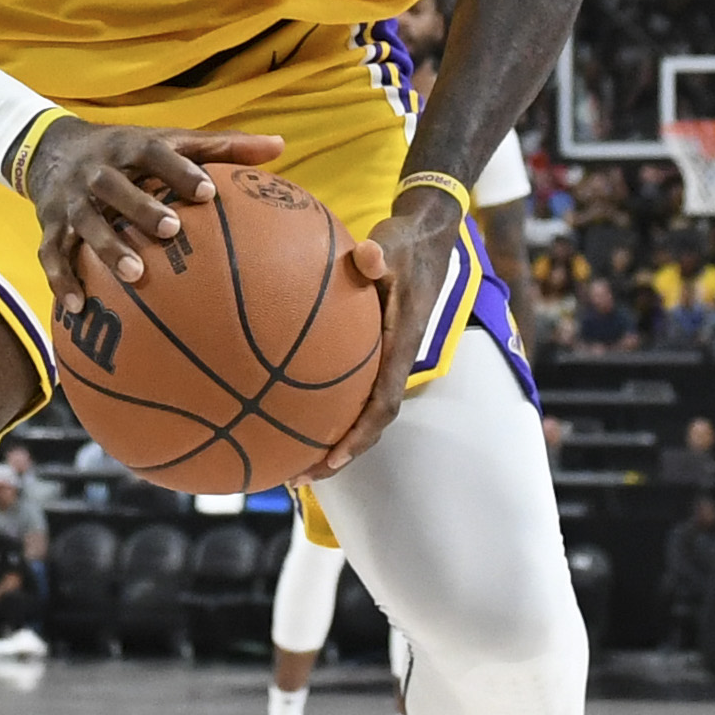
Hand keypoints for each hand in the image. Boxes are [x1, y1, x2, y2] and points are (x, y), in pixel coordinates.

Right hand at [22, 121, 284, 314]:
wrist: (53, 149)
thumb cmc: (130, 152)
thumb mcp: (170, 140)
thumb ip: (223, 146)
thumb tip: (279, 146)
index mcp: (129, 147)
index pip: (153, 152)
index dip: (178, 169)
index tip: (206, 192)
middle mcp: (95, 171)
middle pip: (113, 186)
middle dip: (140, 206)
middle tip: (172, 231)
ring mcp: (69, 200)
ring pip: (83, 223)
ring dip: (106, 247)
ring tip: (135, 276)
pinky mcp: (49, 227)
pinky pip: (51, 255)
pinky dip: (61, 281)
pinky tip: (78, 310)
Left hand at [307, 186, 462, 481]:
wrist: (426, 238)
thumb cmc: (405, 244)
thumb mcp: (394, 244)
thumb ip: (380, 255)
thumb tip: (366, 256)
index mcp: (402, 345)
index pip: (384, 402)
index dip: (360, 434)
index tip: (333, 459)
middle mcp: (395, 360)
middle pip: (370, 422)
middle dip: (339, 454)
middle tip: (299, 477)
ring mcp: (385, 358)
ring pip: (361, 410)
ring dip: (332, 439)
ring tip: (291, 462)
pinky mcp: (374, 351)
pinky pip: (350, 387)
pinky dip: (325, 408)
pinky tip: (288, 410)